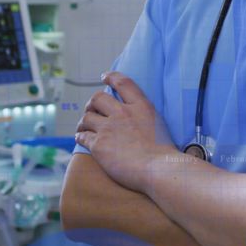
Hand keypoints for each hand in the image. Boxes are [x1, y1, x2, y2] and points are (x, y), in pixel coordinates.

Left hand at [75, 72, 175, 190]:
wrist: (158, 168)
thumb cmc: (164, 152)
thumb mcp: (159, 124)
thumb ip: (145, 117)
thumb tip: (138, 118)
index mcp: (140, 106)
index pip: (122, 83)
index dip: (111, 77)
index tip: (104, 77)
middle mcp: (122, 113)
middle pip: (97, 98)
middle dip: (92, 104)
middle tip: (91, 110)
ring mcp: (109, 129)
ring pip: (86, 117)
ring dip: (83, 122)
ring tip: (83, 127)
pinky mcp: (99, 145)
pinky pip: (82, 136)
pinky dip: (80, 136)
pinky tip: (81, 138)